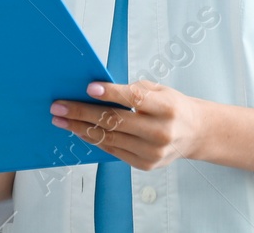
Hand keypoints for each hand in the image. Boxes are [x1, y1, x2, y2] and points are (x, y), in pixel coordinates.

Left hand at [52, 80, 207, 169]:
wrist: (194, 133)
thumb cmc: (173, 106)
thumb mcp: (160, 90)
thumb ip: (134, 90)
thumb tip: (99, 91)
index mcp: (166, 107)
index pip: (134, 99)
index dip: (110, 93)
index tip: (88, 88)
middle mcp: (160, 132)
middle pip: (115, 121)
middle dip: (82, 113)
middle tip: (59, 106)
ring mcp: (152, 152)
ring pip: (109, 138)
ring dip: (81, 128)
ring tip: (61, 120)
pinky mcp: (144, 164)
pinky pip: (113, 150)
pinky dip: (94, 140)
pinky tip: (79, 131)